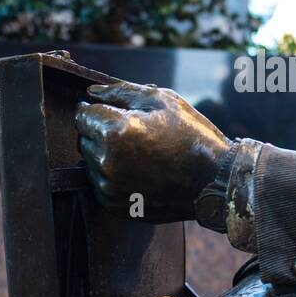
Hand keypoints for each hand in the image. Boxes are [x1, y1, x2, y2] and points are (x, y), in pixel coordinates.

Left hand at [73, 81, 230, 221]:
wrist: (213, 181)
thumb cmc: (191, 136)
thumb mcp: (162, 100)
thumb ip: (121, 91)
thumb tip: (91, 93)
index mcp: (115, 132)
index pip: (82, 114)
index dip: (96, 109)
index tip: (111, 111)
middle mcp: (107, 162)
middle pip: (83, 138)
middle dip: (100, 131)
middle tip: (132, 132)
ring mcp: (110, 187)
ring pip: (90, 162)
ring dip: (105, 154)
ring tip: (139, 152)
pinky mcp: (115, 205)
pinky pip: (100, 183)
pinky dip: (112, 175)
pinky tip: (139, 170)